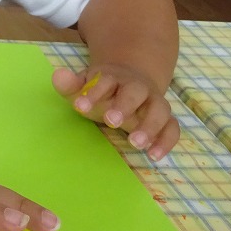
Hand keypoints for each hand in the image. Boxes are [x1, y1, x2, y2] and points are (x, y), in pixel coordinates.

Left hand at [52, 65, 179, 159]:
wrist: (132, 82)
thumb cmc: (103, 91)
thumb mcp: (85, 87)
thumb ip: (70, 85)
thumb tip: (58, 75)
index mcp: (115, 78)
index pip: (105, 81)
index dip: (93, 92)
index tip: (79, 106)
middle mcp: (138, 88)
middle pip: (135, 92)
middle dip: (124, 105)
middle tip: (110, 121)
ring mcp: (154, 103)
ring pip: (159, 109)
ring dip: (150, 126)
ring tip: (135, 143)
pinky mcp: (165, 119)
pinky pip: (172, 128)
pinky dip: (166, 141)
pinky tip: (154, 156)